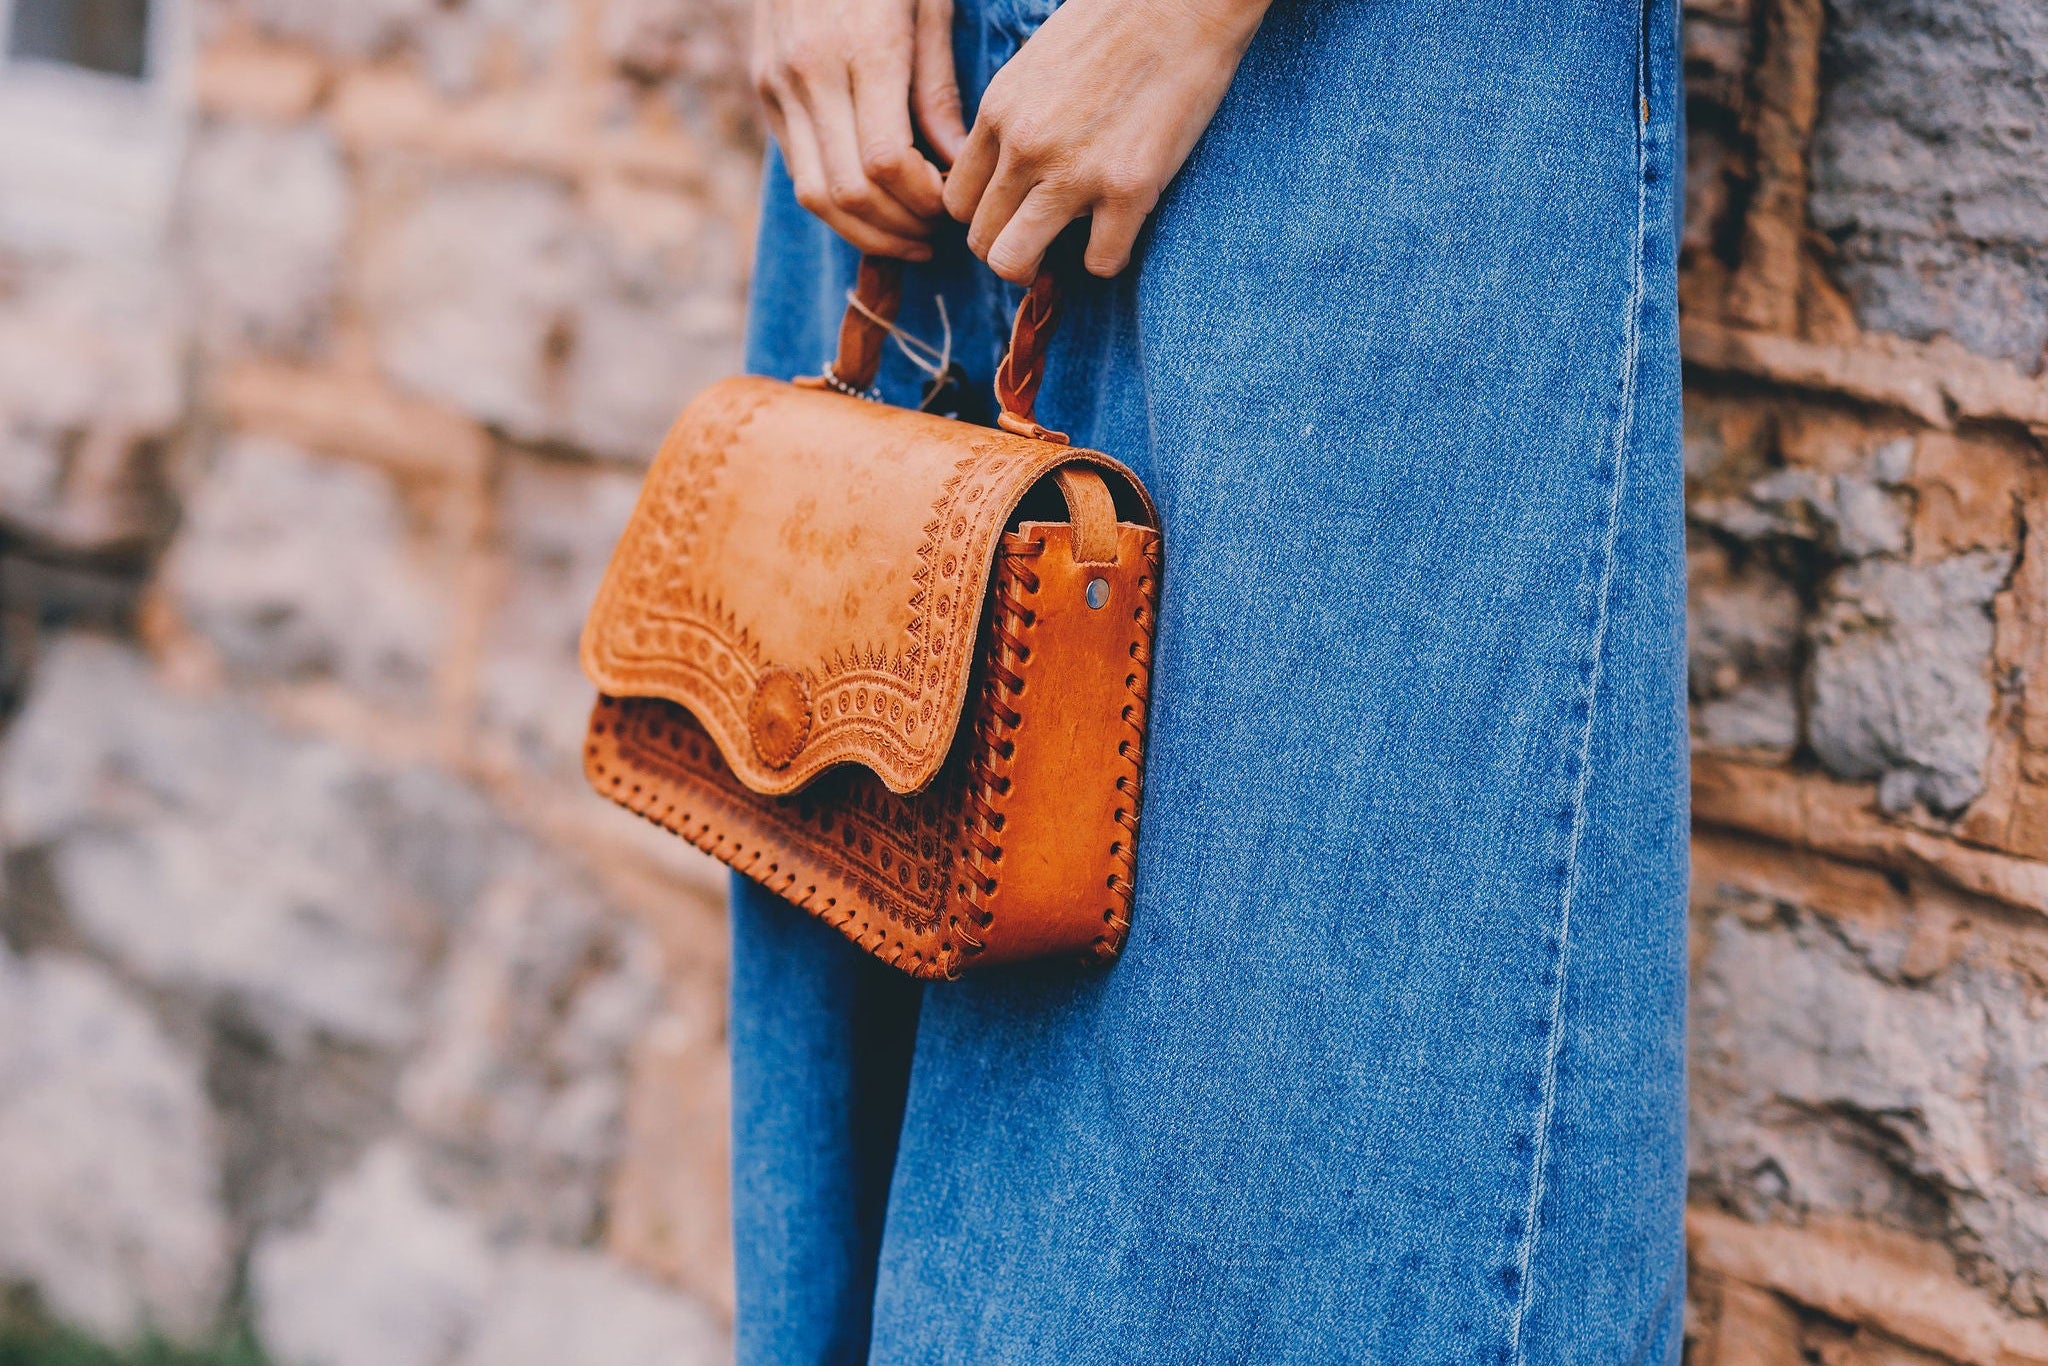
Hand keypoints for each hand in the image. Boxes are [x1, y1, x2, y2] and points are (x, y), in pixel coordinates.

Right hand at [752, 0, 968, 259]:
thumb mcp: (929, 4)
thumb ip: (939, 88)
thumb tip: (957, 163)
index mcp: (863, 48)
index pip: (886, 161)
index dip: (921, 199)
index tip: (950, 203)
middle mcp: (811, 72)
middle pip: (849, 191)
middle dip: (897, 228)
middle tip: (934, 236)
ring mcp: (779, 84)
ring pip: (815, 196)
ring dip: (864, 232)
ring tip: (906, 237)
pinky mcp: (764, 91)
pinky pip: (798, 172)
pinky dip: (837, 205)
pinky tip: (874, 208)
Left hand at [943, 0, 1270, 281]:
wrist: (1184, 1)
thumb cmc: (1119, 21)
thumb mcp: (1039, 63)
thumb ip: (1017, 115)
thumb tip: (1012, 165)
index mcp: (999, 111)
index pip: (957, 198)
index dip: (984, 215)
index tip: (1014, 213)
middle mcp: (1024, 145)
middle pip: (979, 238)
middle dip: (1006, 249)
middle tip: (1040, 241)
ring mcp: (1073, 171)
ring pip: (1013, 262)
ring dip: (1037, 269)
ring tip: (1065, 251)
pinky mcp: (1128, 188)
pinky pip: (1098, 262)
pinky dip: (1107, 259)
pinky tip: (1121, 232)